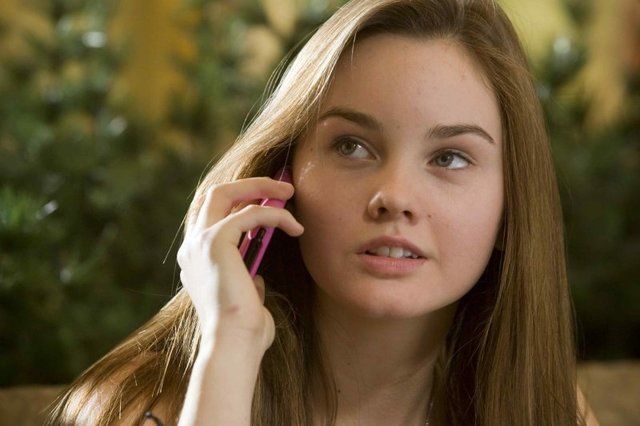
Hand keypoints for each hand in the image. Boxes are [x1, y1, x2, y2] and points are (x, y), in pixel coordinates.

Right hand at [177, 177, 303, 352]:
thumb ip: (246, 283)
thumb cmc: (245, 332)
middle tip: (282, 188)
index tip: (268, 199)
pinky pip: (249, 213)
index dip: (238, 200)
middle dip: (249, 185)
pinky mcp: (215, 241)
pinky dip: (274, 214)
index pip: (210, 214)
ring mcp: (199, 242)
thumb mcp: (245, 300)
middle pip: (213, 195)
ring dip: (261, 188)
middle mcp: (191, 247)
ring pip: (225, 192)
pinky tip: (295, 226)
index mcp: (195, 260)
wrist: (235, 343)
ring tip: (290, 191)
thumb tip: (256, 277)